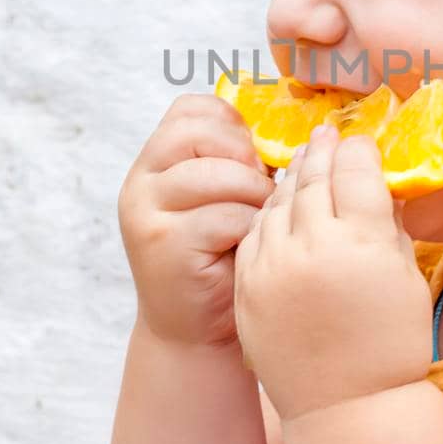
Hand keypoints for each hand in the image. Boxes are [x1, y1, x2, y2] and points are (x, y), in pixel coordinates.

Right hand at [116, 93, 275, 348]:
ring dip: (254, 194)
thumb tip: (301, 127)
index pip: (191, 109)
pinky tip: (251, 246)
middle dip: (245, 157)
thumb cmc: (226, 260)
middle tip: (263, 190)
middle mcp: (141, 180)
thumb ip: (242, 162)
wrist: (197, 334)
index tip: (255, 157)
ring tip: (262, 220)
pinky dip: (249, 228)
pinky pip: (223, 216)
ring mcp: (145, 211)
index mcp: (157, 161)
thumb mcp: (230, 200)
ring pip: (216, 173)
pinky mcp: (162, 244)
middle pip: (199, 132)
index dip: (233, 125)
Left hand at [233, 125, 431, 421]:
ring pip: (279, 201)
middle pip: (314, 178)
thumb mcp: (405, 277)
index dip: (359, 149)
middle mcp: (314, 247)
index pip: (356, 169)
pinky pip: (255, 234)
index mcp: (364, 242)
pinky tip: (278, 206)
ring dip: (292, 178)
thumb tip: (378, 182)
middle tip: (326, 134)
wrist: (347, 409)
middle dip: (323, 152)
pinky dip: (269, 215)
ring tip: (302, 164)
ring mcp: (274, 267)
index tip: (360, 141)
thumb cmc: (391, 344)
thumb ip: (388, 224)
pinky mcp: (247, 287)